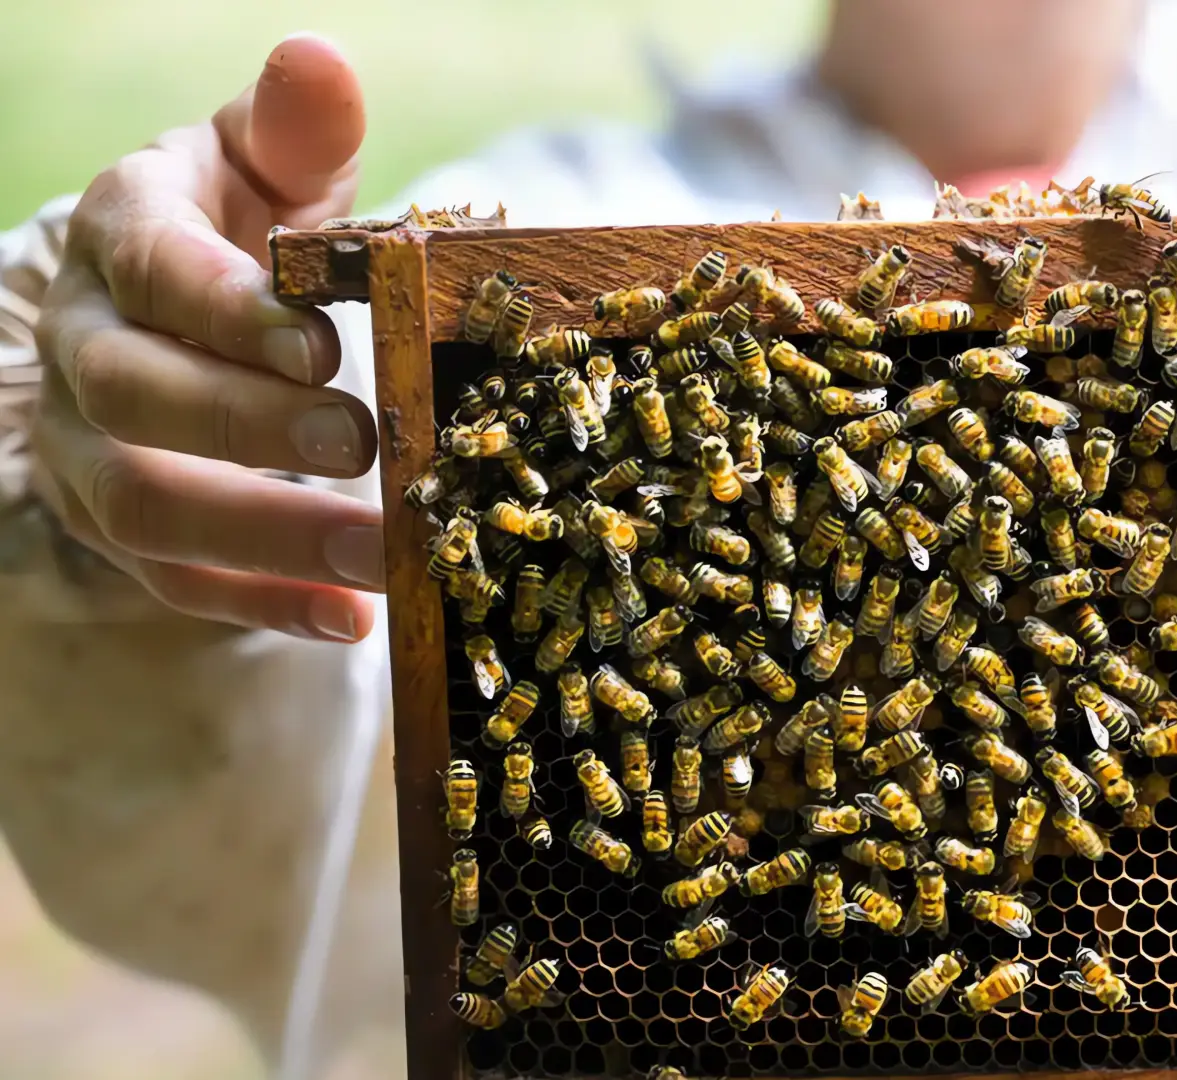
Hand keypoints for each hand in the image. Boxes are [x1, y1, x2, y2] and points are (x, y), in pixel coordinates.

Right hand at [30, 35, 382, 639]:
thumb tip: (320, 61)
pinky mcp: (123, 529)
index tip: (320, 342)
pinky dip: (264, 605)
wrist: (175, 313)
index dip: (227, 310)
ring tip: (378, 555)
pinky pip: (177, 582)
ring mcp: (92, 447)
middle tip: (363, 441)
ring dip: (266, 536)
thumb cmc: (243, 229)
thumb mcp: (268, 166)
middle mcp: (86, 345)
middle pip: (136, 396)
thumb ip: (298, 129)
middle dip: (247, 426)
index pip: (154, 271)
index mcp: (123, 239)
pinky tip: (351, 618)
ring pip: (147, 504)